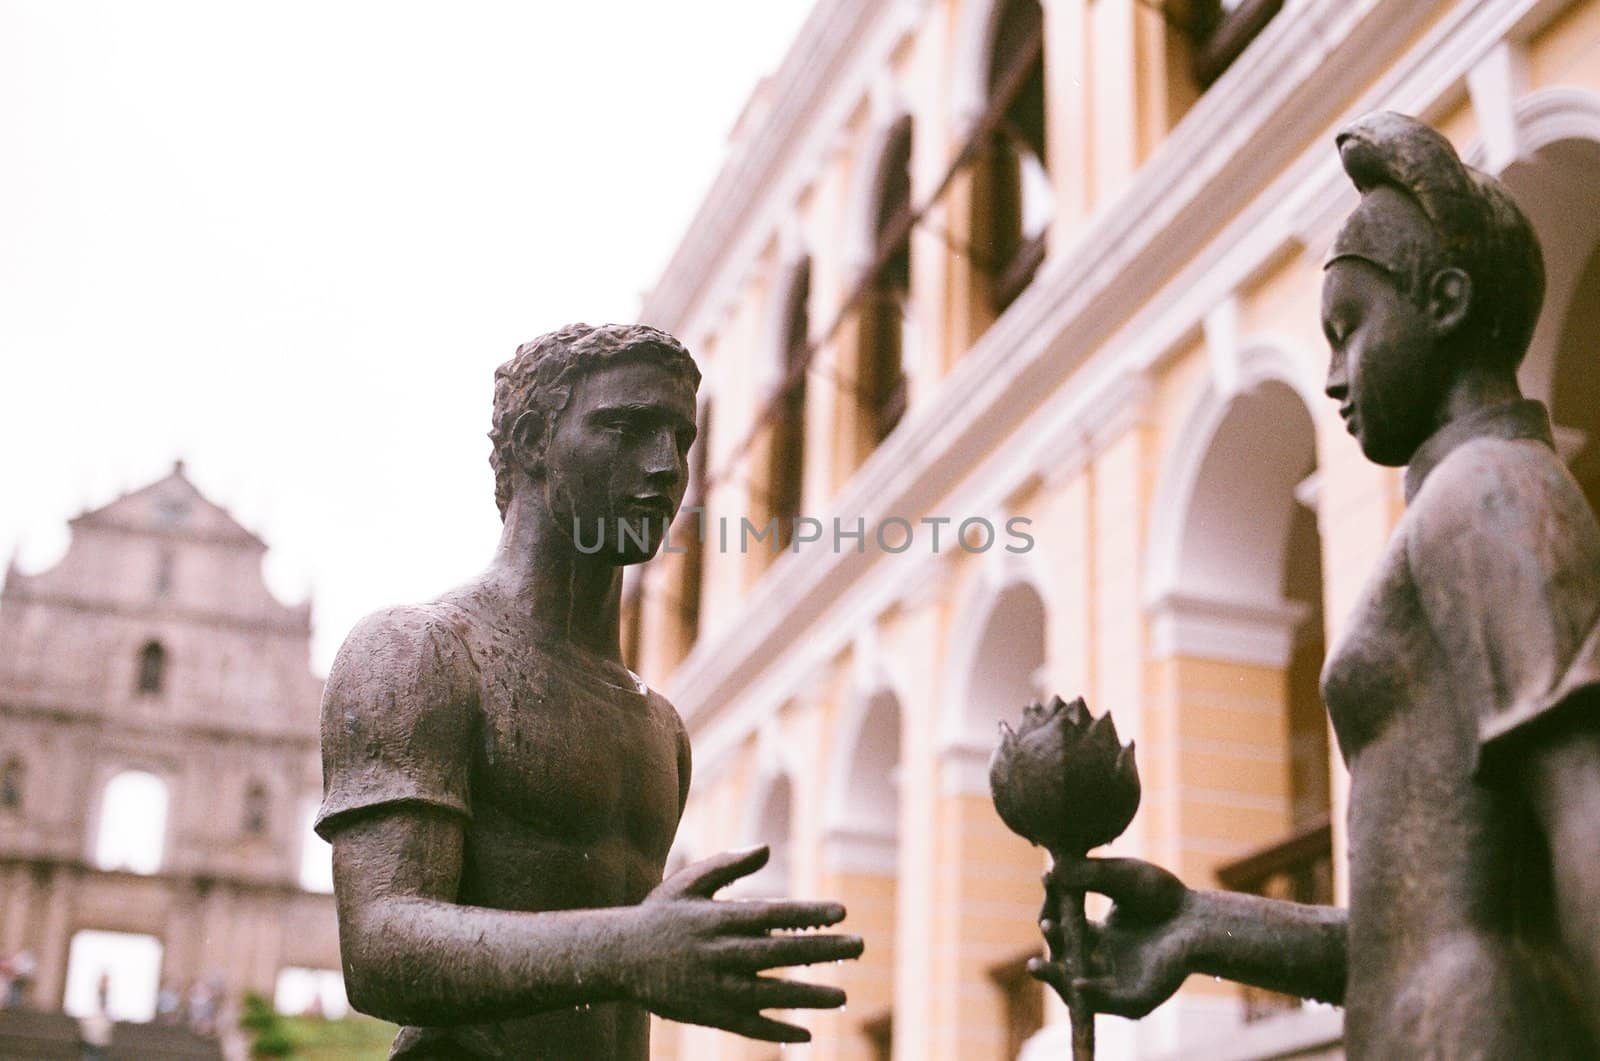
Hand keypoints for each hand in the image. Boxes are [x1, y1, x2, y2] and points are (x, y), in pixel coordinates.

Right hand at [622, 846, 863, 1041]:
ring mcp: (715, 986)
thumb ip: (728, 865)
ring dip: (808, 996)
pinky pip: (747, 1026)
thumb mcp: (689, 882)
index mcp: (719, 918)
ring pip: (770, 994)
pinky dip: (776, 1031)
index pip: (773, 915)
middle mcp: (721, 953)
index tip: (840, 912)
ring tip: (842, 996)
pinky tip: (805, 1034)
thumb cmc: (659, 915)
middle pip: (781, 952)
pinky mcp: (708, 1013)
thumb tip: (766, 848)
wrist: (616, 957)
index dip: (808, 914)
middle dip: (823, 949)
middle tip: (859, 945)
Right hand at [1029, 857, 1194, 1018]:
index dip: (1054, 907)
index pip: (1067, 926)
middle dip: (1049, 946)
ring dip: (1055, 977)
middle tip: (1043, 926)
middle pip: (1067, 959)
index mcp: (1101, 935)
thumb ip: (1089, 875)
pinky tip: (1077, 982)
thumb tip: (1053, 868)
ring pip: (1077, 987)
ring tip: (1036, 965)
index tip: (1048, 880)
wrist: (1201, 920)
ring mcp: (1118, 981)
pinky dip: (1090, 995)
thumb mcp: (1121, 878)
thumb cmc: (1165, 896)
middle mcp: (1106, 960)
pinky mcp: (1134, 1000)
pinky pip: (1106, 1002)